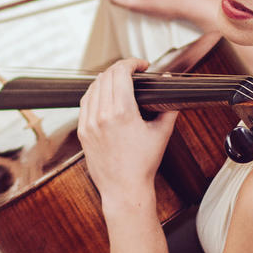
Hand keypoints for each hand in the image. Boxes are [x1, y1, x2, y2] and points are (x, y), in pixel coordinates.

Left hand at [77, 58, 178, 209]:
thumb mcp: (161, 133)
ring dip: (107, 78)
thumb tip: (170, 83)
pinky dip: (95, 92)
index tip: (142, 65)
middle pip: (107, 76)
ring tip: (120, 80)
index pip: (121, 72)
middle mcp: (101, 115)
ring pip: (93, 87)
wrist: (124, 189)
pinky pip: (85, 102)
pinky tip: (104, 94)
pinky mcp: (82, 130)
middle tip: (134, 71)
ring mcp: (89, 122)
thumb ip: (168, 106)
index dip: (132, 63)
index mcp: (121, 112)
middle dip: (121, 68)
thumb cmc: (144, 164)